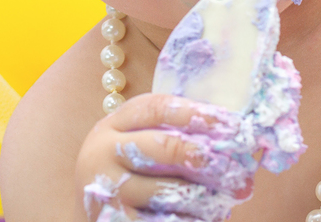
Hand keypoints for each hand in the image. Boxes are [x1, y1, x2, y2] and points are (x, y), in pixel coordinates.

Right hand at [74, 93, 255, 220]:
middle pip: (160, 147)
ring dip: (202, 195)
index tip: (230, 122)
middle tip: (234, 168)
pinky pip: (160, 221)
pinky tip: (206, 218)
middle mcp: (102, 152)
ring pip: (164, 190)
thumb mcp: (133, 143)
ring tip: (228, 198)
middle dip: (201, 155)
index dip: (195, 113)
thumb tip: (231, 132)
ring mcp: (106, 189)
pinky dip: (188, 220)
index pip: (155, 109)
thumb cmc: (124, 172)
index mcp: (112, 125)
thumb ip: (169, 133)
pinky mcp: (113, 219)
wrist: (86, 213)